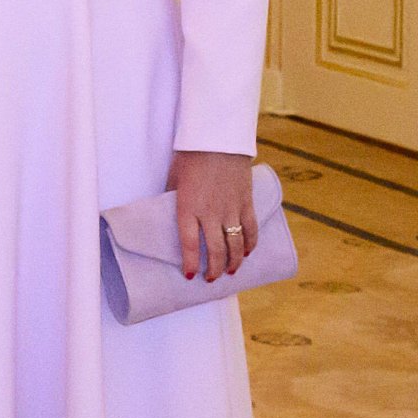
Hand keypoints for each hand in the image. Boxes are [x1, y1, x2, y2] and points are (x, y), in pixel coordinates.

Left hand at [168, 149, 256, 281]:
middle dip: (213, 269)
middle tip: (211, 279)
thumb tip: (166, 213)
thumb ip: (173, 198)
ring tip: (230, 272)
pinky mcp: (246, 201)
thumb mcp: (174, 178)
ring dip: (233, 262)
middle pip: (215, 250)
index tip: (189, 276)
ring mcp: (231, 208)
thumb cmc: (191, 156)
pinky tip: (247, 252)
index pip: (189, 244)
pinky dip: (250, 243)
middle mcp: (210, 212)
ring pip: (235, 244)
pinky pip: (251, 228)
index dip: (189, 263)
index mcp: (188, 207)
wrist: (218, 138)